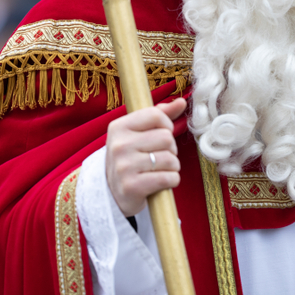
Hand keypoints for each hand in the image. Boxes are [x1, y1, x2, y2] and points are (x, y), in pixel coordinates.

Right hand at [106, 98, 185, 216]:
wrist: (113, 192)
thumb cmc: (131, 158)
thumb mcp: (139, 133)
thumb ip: (159, 115)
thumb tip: (181, 102)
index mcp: (119, 127)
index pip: (156, 115)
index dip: (166, 125)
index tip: (161, 135)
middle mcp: (119, 145)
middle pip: (166, 138)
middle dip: (171, 149)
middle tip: (159, 157)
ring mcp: (124, 167)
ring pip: (170, 159)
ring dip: (172, 166)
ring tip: (160, 170)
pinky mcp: (132, 187)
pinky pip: (168, 178)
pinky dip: (172, 180)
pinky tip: (161, 182)